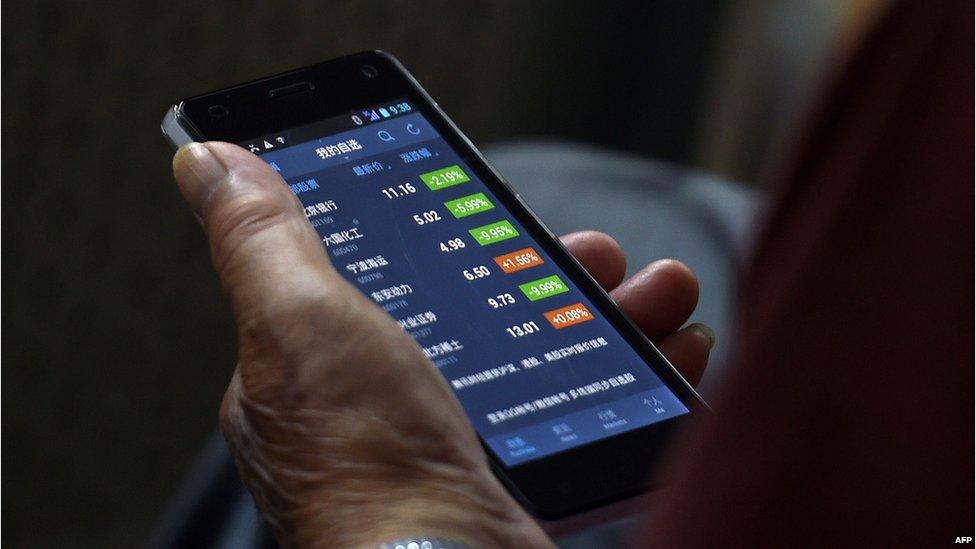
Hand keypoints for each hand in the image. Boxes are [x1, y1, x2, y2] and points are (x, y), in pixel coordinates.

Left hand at [172, 142, 713, 547]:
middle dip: (557, 278)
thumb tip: (209, 161)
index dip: (456, 239)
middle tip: (606, 258)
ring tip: (663, 298)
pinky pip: (580, 416)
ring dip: (612, 321)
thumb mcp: (300, 320)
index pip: (391, 280)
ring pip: (542, 361)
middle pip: (481, 316)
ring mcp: (450, 450)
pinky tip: (671, 356)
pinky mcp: (510, 485)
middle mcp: (381, 411)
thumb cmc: (366, 461)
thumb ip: (262, 240)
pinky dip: (630, 381)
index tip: (511, 216)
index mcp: (321, 368)